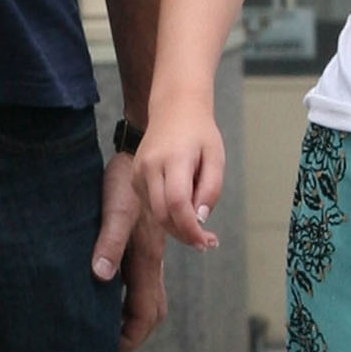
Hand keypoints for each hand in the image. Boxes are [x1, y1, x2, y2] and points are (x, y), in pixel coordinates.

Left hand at [92, 148, 170, 351]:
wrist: (141, 150)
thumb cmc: (125, 179)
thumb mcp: (115, 209)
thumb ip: (108, 243)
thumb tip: (100, 276)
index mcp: (147, 258)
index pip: (145, 312)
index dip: (130, 335)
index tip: (109, 349)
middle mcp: (152, 259)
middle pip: (152, 310)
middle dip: (134, 332)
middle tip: (106, 344)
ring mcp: (150, 251)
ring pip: (149, 295)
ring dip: (131, 314)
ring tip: (106, 326)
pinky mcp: (144, 242)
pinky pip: (142, 279)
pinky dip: (129, 296)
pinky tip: (108, 292)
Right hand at [135, 101, 224, 253]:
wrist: (174, 109)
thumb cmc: (199, 133)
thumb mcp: (216, 157)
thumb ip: (211, 189)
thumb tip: (200, 218)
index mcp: (174, 158)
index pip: (177, 202)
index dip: (190, 228)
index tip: (205, 241)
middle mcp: (150, 166)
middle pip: (163, 214)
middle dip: (184, 233)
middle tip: (205, 242)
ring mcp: (139, 172)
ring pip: (155, 213)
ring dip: (177, 226)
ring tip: (197, 225)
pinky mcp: (134, 177)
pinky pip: (150, 205)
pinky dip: (167, 213)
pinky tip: (182, 208)